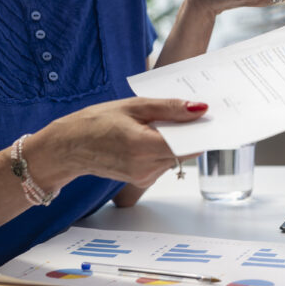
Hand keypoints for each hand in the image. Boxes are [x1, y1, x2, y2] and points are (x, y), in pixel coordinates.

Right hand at [43, 97, 207, 189]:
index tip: (215, 116)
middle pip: (185, 150)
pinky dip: (165, 147)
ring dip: (177, 139)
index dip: (203, 129)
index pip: (188, 143)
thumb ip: (170, 108)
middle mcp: (145, 168)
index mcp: (142, 147)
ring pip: (176, 157)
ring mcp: (144, 177)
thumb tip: (201, 109)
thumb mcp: (135, 106)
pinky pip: (164, 162)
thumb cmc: (96, 121)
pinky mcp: (142, 179)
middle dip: (192, 131)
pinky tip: (153, 133)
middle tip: (194, 110)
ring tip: (164, 120)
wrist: (68, 147)